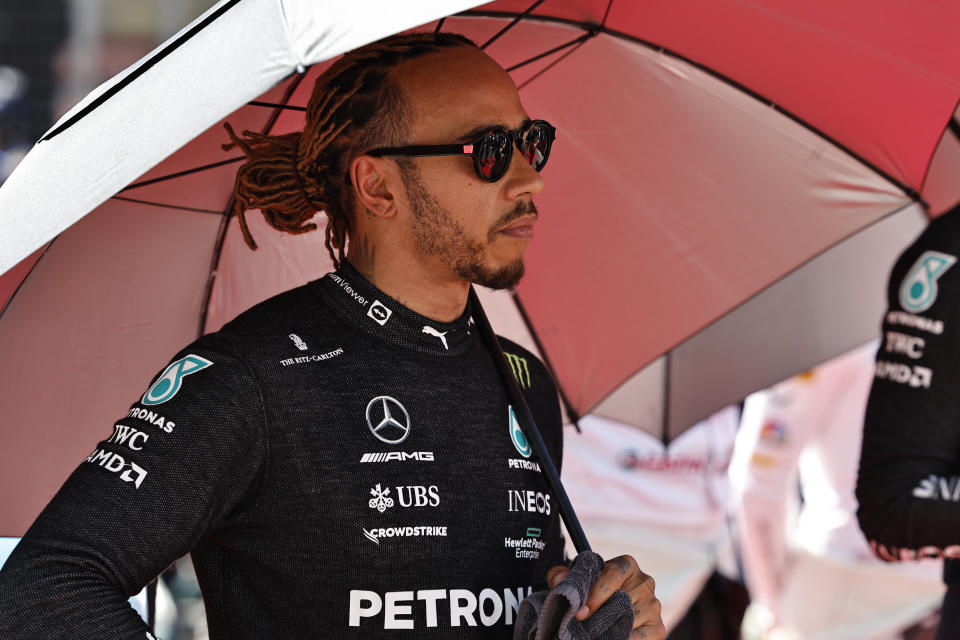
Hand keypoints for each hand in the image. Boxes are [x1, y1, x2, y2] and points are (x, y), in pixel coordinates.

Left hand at [547, 555, 664, 639]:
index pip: (613, 574)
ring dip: (609, 630)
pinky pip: (638, 638)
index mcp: (627, 565)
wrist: (612, 611)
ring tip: (595, 633)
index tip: (580, 613)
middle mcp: (645, 582)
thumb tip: (559, 580)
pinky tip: (610, 638)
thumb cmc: (593, 592)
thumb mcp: (578, 580)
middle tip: (583, 628)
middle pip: (620, 599)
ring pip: (628, 620)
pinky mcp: (657, 627)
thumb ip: (563, 575)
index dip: (595, 593)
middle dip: (599, 616)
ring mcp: (654, 605)